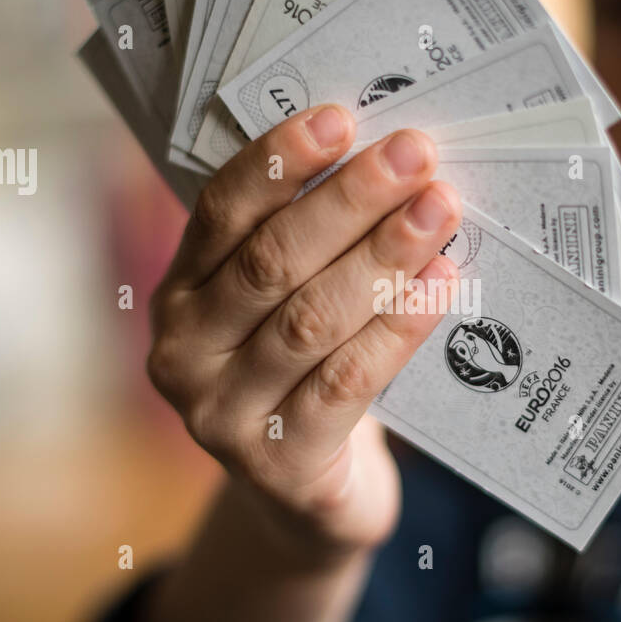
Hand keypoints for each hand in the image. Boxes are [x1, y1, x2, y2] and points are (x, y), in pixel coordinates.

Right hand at [146, 104, 461, 556]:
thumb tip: (382, 156)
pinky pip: (349, 380)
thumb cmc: (303, 380)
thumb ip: (304, 246)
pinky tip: (441, 283)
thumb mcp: (282, 309)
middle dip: (348, 200)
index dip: (279, 162)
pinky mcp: (280, 466)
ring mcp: (224, 417)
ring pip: (312, 318)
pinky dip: (398, 325)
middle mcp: (185, 355)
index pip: (220, 214)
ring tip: (440, 209)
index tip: (342, 117)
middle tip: (414, 154)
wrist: (306, 504)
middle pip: (270, 261)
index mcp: (179, 297)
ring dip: (383, 256)